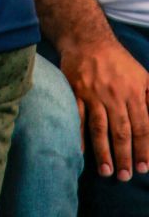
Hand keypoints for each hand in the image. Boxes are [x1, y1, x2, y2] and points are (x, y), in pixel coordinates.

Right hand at [60, 38, 148, 180]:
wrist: (87, 38)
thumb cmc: (118, 62)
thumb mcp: (143, 77)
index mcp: (134, 92)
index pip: (142, 127)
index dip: (144, 149)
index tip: (144, 169)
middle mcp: (114, 95)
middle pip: (121, 131)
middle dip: (125, 156)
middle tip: (125, 177)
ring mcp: (93, 93)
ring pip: (100, 127)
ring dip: (103, 151)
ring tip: (107, 172)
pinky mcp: (75, 90)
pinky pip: (77, 116)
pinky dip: (78, 134)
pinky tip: (81, 152)